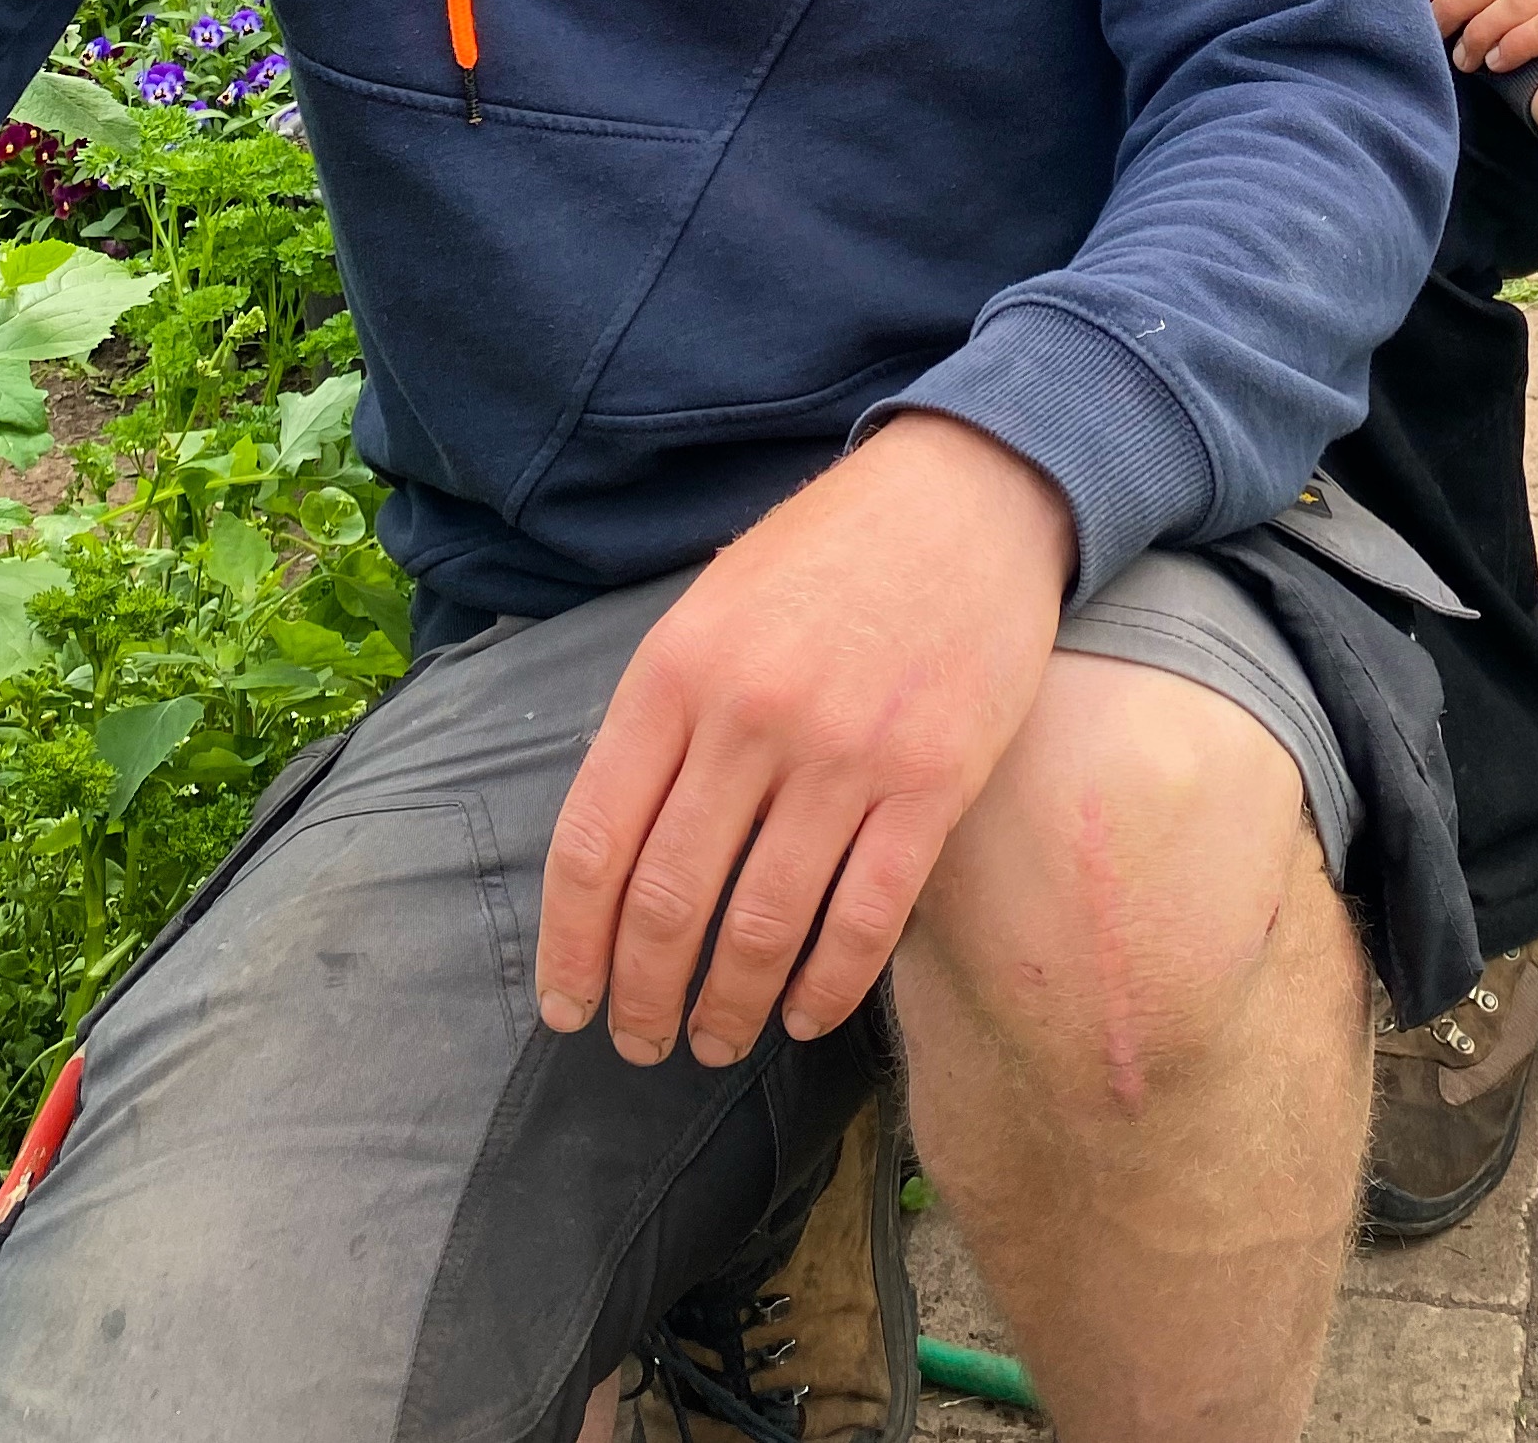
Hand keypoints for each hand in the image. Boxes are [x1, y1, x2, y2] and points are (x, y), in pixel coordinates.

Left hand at [534, 414, 1075, 1068]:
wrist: (970, 494)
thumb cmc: (831, 552)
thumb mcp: (714, 604)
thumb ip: (663, 713)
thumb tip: (619, 849)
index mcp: (677, 669)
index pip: (595, 842)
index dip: (572, 945)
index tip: (568, 1005)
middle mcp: (750, 716)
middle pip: (668, 901)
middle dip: (641, 995)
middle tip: (640, 1044)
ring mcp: (845, 753)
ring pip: (760, 926)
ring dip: (726, 1008)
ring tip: (713, 1043)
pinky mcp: (933, 781)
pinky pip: (865, 918)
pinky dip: (825, 988)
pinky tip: (803, 1017)